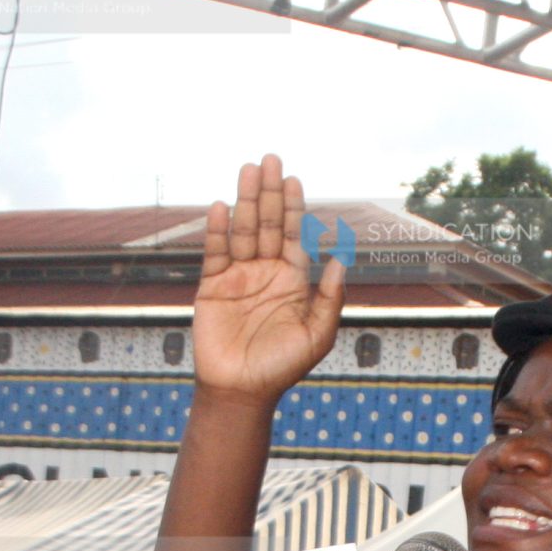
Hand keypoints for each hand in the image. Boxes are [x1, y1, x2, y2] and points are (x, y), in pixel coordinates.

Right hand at [191, 155, 344, 406]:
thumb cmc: (282, 367)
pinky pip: (214, 253)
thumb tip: (340, 259)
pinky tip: (223, 207)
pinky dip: (218, 230)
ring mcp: (238, 278)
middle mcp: (265, 273)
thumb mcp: (317, 335)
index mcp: (291, 280)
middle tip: (270, 159)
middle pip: (267, 224)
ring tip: (248, 170)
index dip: (293, 207)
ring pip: (242, 231)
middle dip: (269, 192)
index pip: (293, 235)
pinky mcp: (212, 287)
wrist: (241, 391)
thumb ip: (329, 298)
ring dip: (245, 201)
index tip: (293, 179)